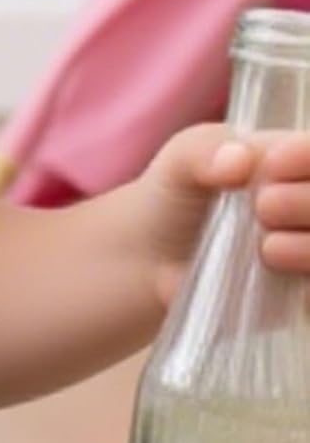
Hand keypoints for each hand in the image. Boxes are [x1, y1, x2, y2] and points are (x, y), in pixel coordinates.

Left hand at [137, 124, 309, 308]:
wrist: (148, 262)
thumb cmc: (174, 199)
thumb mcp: (180, 162)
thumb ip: (205, 148)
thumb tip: (238, 160)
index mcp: (303, 162)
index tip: (272, 165)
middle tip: (264, 206)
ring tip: (267, 247)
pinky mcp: (305, 294)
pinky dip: (309, 284)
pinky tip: (282, 276)